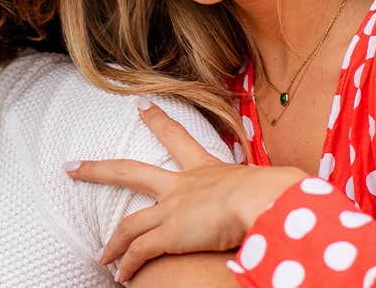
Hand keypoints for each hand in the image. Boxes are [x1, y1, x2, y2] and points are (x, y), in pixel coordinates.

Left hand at [64, 99, 308, 281]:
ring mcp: (173, 209)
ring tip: (100, 255)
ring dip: (113, 241)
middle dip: (100, 169)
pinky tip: (121, 275)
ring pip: (129, 223)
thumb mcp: (274, 186)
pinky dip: (128, 264)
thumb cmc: (279, 192)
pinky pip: (140, 252)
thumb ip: (275, 191)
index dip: (159, 122)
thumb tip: (303, 197)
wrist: (268, 198)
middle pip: (132, 171)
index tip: (141, 105)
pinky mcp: (169, 233)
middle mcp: (184, 185)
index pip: (179, 141)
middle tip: (72, 165)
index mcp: (209, 168)